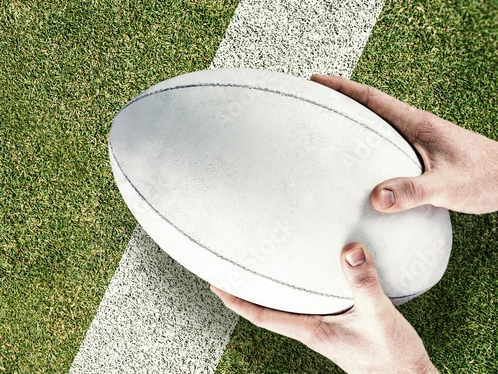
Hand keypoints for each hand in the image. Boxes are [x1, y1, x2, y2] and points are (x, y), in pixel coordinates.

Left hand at [212, 243, 437, 373]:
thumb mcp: (378, 314)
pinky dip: (297, 294)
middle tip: (226, 271)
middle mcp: (312, 332)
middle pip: (268, 311)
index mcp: (311, 330)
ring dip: (270, 293)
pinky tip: (305, 281)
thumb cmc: (392, 356)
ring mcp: (324, 332)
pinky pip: (308, 309)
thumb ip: (364, 282)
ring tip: (257, 271)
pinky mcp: (339, 330)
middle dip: (246, 293)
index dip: (236, 299)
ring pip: (288, 310)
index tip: (215, 284)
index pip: (261, 315)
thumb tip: (350, 250)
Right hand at [310, 74, 497, 213]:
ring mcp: (420, 140)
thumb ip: (412, 191)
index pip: (372, 99)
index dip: (342, 88)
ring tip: (327, 130)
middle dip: (340, 102)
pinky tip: (360, 163)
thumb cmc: (487, 178)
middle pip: (370, 108)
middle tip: (312, 101)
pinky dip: (368, 146)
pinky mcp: (424, 154)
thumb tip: (376, 198)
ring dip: (354, 124)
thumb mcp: (448, 186)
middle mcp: (416, 127)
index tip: (316, 81)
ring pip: (379, 127)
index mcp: (417, 124)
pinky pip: (387, 144)